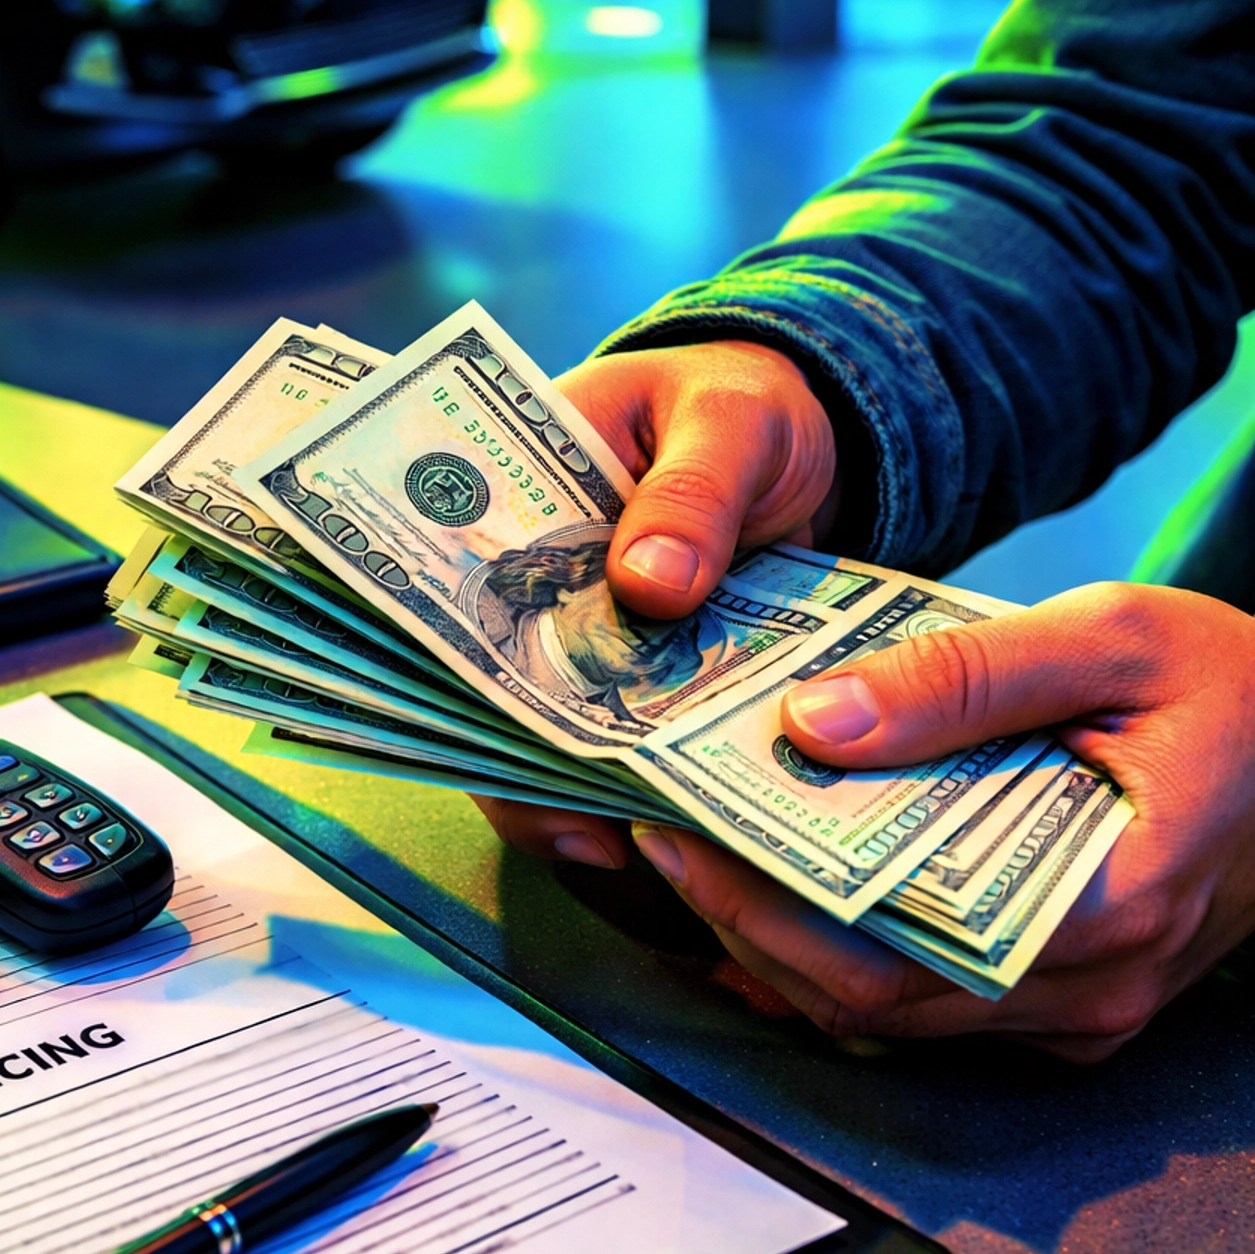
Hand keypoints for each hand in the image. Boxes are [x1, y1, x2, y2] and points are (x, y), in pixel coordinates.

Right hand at [474, 339, 838, 870]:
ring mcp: (574, 640)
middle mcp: (526, 579)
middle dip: (514, 757)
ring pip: (540, 734)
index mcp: (517, 488)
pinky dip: (638, 793)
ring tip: (615, 846)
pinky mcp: (633, 687)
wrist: (813, 445)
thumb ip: (696, 488)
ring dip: (574, 793)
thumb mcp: (733, 418)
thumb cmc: (746, 407)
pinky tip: (664, 837)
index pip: (444, 568)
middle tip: (566, 819)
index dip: (441, 637)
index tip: (477, 701)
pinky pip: (616, 752)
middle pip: (480, 681)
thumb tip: (650, 582)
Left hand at [627, 584, 1254, 1062]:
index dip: (764, 906)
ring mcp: (1081, 1011)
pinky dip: (843, 960)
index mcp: (1103, 902)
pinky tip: (779, 901)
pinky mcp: (1071, 1006)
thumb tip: (813, 723)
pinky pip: (931, 1009)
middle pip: (870, 999)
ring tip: (698, 857)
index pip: (889, 950)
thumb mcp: (1113, 637)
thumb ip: (964, 677)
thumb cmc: (1240, 687)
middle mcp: (1088, 988)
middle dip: (746, 925)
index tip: (680, 833)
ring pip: (891, 1016)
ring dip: (783, 947)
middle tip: (661, 840)